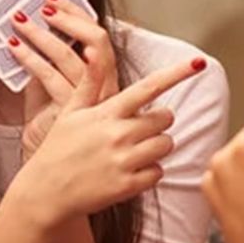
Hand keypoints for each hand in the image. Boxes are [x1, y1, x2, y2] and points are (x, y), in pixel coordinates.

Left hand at [9, 0, 118, 157]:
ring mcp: (91, 100)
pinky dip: (31, 59)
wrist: (61, 168)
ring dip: (43, 35)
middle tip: (46, 4)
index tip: (59, 0)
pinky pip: (50, 78)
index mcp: (107, 81)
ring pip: (71, 57)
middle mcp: (105, 89)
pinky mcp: (71, 111)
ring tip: (22, 22)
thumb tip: (38, 35)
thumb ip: (54, 68)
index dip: (81, 16)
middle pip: (97, 42)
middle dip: (70, 18)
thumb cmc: (63, 135)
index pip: (101, 38)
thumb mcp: (59, 93)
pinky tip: (15, 48)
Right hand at [13, 49, 205, 225]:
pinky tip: (129, 171)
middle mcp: (118, 134)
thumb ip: (89, 82)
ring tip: (133, 151)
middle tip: (137, 130)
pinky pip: (158, 172)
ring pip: (166, 144)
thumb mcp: (71, 112)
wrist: (45, 192)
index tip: (198, 62)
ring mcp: (124, 160)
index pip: (149, 86)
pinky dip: (149, 172)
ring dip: (156, 147)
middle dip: (157, 122)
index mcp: (106, 112)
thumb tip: (93, 50)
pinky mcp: (128, 185)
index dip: (177, 73)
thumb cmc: (58, 149)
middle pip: (165, 118)